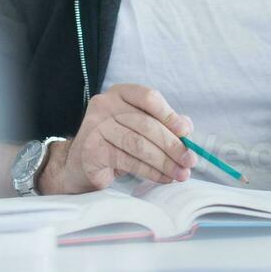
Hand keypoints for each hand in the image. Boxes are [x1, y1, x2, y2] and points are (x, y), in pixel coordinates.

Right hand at [39, 84, 195, 194]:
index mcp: (119, 94)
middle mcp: (104, 105)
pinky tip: (163, 178)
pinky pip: (128, 161)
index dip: (170, 115)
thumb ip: (162, 123)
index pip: (148, 97)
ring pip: (139, 145)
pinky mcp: (92, 151)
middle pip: (146, 124)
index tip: (186, 132)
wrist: (80, 165)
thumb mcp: (139, 128)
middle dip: (172, 145)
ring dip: (164, 162)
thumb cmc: (115, 144)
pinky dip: (150, 171)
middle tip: (190, 161)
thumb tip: (187, 127)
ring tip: (180, 174)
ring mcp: (95, 127)